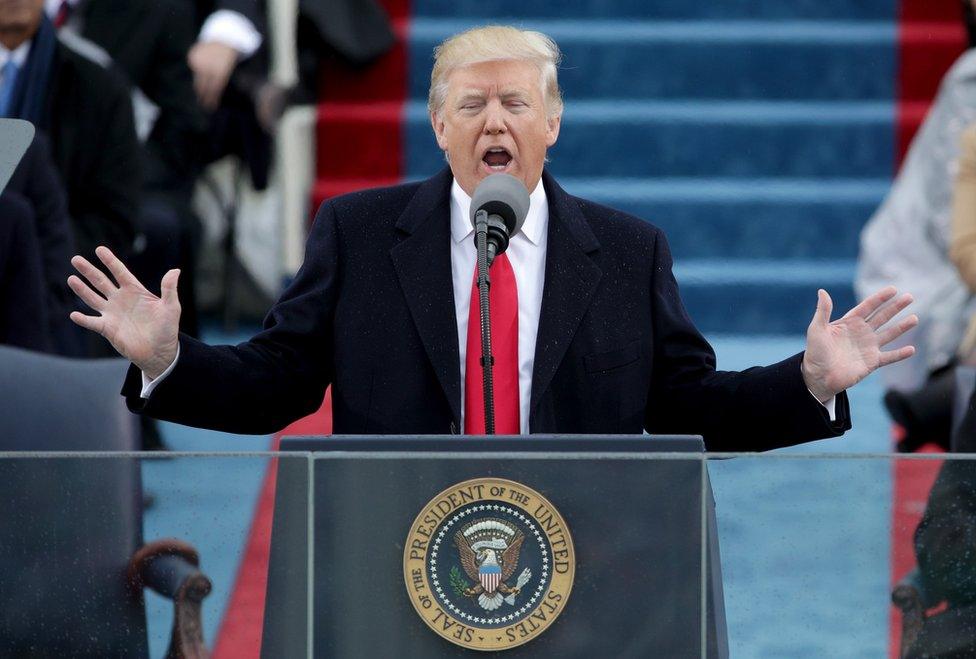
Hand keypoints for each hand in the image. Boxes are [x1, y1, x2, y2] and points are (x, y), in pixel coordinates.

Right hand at [68, 246, 180, 378]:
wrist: (160, 352)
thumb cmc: (167, 329)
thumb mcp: (171, 308)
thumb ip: (169, 289)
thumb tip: (175, 270)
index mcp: (135, 291)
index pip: (120, 272)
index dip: (110, 261)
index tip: (99, 249)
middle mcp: (120, 300)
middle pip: (101, 282)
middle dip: (89, 271)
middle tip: (75, 259)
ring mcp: (112, 314)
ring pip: (93, 298)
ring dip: (82, 290)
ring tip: (71, 279)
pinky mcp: (108, 329)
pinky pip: (92, 322)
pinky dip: (83, 319)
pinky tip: (73, 315)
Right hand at [188, 41, 238, 110]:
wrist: (223, 39)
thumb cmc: (228, 58)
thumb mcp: (229, 70)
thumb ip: (221, 82)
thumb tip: (213, 96)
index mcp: (220, 71)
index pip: (214, 89)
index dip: (211, 99)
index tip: (210, 107)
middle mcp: (208, 67)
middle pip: (203, 87)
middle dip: (203, 97)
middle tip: (203, 105)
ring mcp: (198, 61)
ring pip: (196, 79)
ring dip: (198, 88)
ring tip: (200, 96)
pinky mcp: (192, 56)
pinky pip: (192, 71)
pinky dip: (195, 76)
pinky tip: (198, 79)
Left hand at [801, 286, 916, 401]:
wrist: (818, 376)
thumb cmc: (815, 352)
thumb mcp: (817, 329)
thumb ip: (823, 311)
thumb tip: (822, 291)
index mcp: (849, 323)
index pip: (867, 307)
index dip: (880, 298)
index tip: (893, 289)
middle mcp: (861, 333)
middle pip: (882, 317)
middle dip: (895, 307)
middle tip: (910, 297)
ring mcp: (868, 347)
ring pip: (889, 334)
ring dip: (902, 327)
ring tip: (914, 318)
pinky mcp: (872, 362)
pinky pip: (889, 357)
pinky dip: (900, 354)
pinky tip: (911, 349)